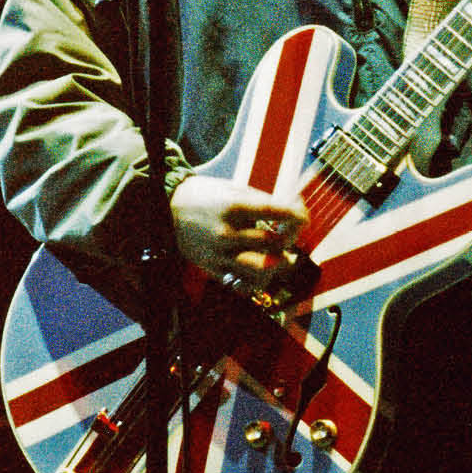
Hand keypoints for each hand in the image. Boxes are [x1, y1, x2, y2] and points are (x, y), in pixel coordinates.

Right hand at [170, 175, 306, 295]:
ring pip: (262, 269)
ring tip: (280, 257)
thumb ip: (263, 202)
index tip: (303, 217)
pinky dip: (258, 279)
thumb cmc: (206, 196)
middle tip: (290, 235)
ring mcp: (220, 253)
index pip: (278, 212)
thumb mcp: (234, 190)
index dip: (298, 215)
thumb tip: (293, 210)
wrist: (168, 207)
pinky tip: (261, 269)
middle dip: (289, 239)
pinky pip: (243, 282)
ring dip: (277, 264)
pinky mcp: (213, 268)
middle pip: (274, 243)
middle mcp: (228, 232)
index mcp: (234, 206)